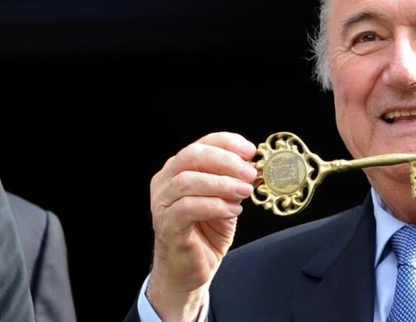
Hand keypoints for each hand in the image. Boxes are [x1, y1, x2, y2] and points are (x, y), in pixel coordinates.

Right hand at [147, 132, 258, 321]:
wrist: (188, 272)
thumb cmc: (204, 235)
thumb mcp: (225, 202)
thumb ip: (234, 184)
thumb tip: (254, 168)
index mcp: (178, 170)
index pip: (201, 145)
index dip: (227, 143)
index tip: (251, 150)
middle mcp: (165, 182)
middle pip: (191, 156)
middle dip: (225, 161)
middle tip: (249, 172)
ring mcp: (162, 203)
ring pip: (187, 181)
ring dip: (221, 184)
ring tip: (245, 192)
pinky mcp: (166, 225)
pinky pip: (188, 208)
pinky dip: (214, 205)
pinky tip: (233, 210)